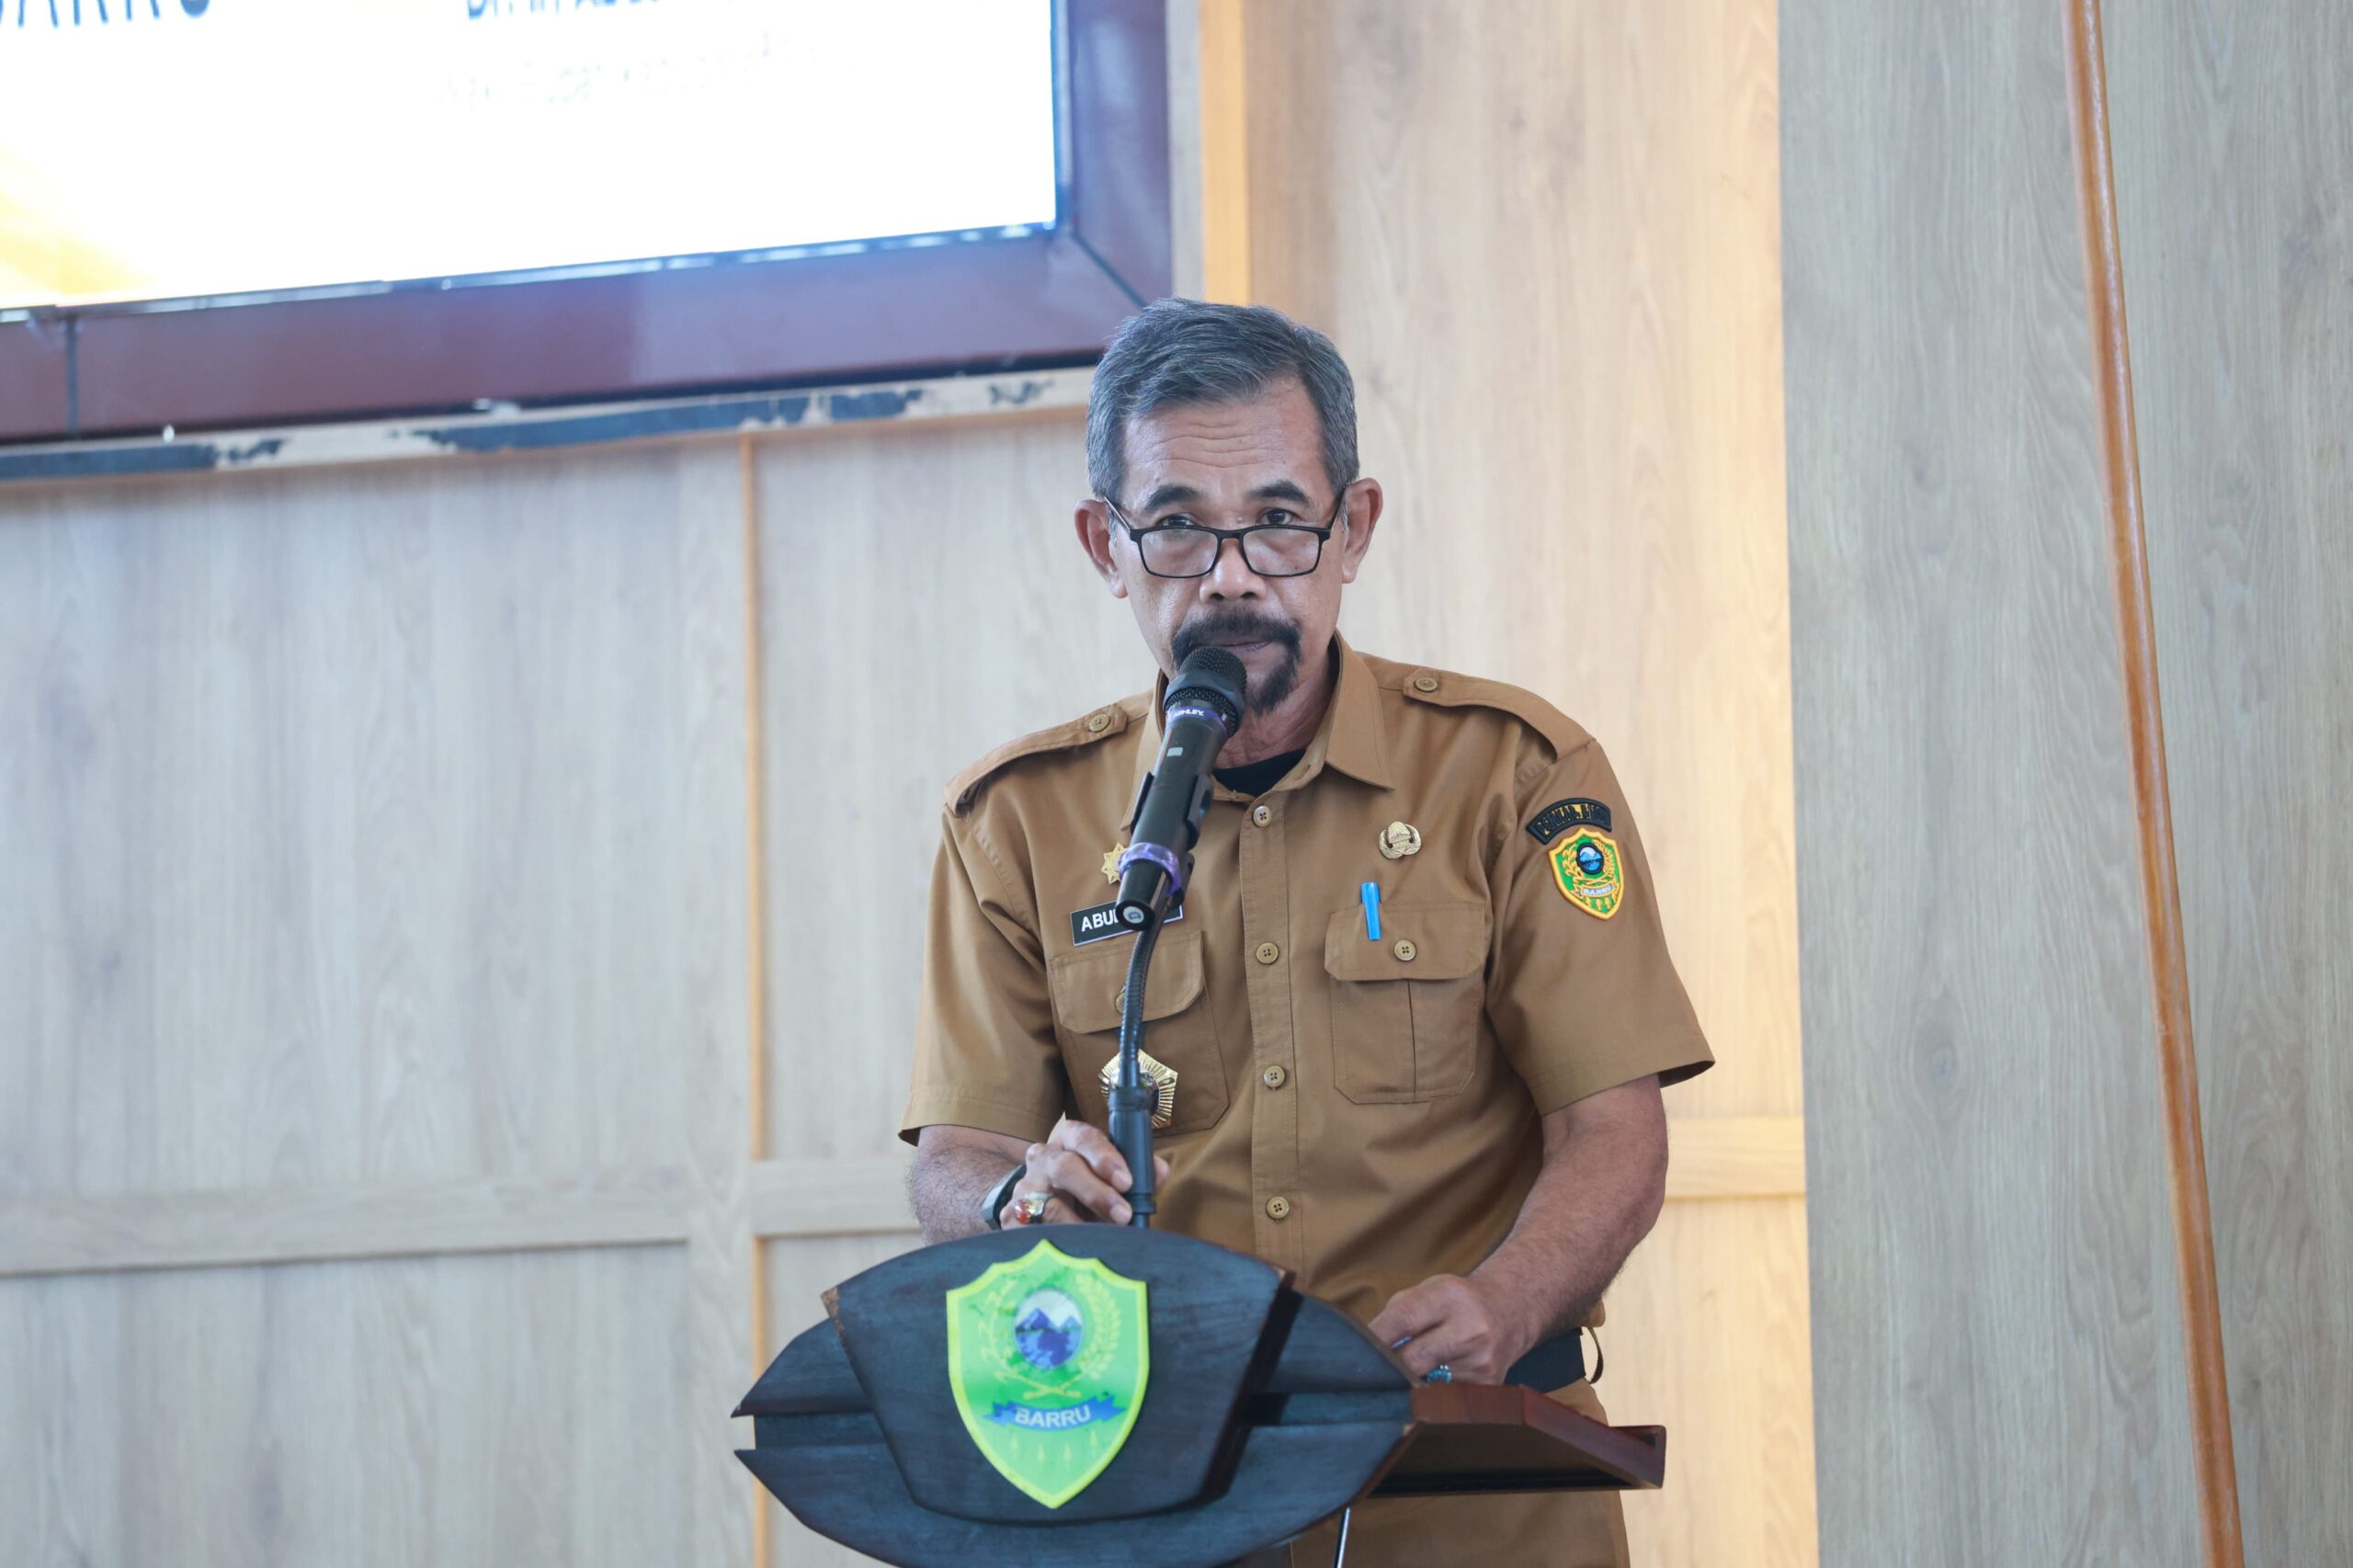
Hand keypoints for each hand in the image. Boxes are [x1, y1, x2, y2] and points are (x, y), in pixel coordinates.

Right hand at [1001, 1116, 1170, 1226]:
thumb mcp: (1108, 1173)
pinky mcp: (1011, 1217)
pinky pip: (1032, 1232)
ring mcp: (1025, 1187)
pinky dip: (1055, 1243)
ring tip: (1103, 1240)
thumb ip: (1137, 1171)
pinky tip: (1072, 1252)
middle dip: (1096, 1192)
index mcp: (1069, 1139)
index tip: (1126, 1180)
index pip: (1084, 1137)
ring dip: (1079, 1225)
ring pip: (1049, 1205)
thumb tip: (1158, 1171)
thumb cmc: (1085, 1185)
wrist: (1036, 1200)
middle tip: (1123, 1215)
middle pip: (1065, 1167)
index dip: (1105, 1157)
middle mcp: (1044, 1158)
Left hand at [1367, 1273, 1532, 1385]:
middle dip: (1387, 1369)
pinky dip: (1430, 1393)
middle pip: (1413, 1360)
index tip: (1351, 1354)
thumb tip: (1365, 1352)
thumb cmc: (1458, 1302)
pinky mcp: (1487, 1386)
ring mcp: (1481, 1362)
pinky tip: (1429, 1383)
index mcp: (1449, 1297)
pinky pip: (1445, 1397)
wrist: (1510, 1311)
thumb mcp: (1428, 1292)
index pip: (1402, 1319)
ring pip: (1426, 1384)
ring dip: (1408, 1384)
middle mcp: (1470, 1329)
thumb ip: (1396, 1316)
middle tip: (1367, 1376)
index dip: (1374, 1339)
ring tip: (1402, 1376)